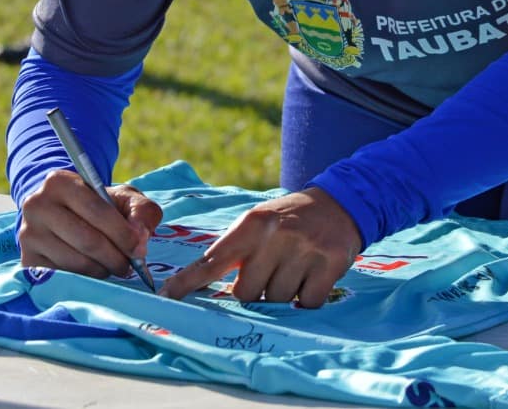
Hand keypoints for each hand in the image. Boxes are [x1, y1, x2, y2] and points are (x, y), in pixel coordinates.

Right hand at [18, 169, 162, 278]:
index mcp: (59, 182)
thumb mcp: (123, 198)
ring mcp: (28, 235)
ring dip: (103, 270)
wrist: (61, 213)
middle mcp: (36, 205)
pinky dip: (86, 279)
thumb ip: (141, 211)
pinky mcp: (26, 261)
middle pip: (87, 240)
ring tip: (113, 267)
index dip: (123, 233)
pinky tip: (94, 271)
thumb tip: (140, 238)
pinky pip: (64, 277)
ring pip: (76, 263)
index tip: (140, 249)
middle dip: (116, 257)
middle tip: (129, 265)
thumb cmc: (97, 205)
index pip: (97, 210)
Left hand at [159, 187, 360, 307]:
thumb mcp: (258, 223)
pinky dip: (306, 299)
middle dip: (254, 291)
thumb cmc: (289, 220)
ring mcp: (303, 250)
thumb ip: (234, 252)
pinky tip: (310, 277)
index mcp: (252, 225)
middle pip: (246, 293)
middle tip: (270, 271)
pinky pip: (306, 304)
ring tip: (293, 269)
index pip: (213, 259)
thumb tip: (204, 288)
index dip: (189, 281)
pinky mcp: (329, 265)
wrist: (340, 203)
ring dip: (282, 295)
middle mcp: (275, 236)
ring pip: (276, 301)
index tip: (167, 296)